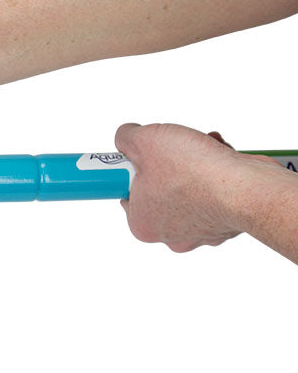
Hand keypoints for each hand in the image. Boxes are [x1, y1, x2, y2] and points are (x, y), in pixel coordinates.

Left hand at [114, 123, 285, 252]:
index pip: (128, 194)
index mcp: (142, 223)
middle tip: (174, 148)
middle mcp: (171, 234)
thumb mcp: (142, 140)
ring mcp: (202, 231)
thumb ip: (125, 137)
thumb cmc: (193, 172)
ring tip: (202, 147)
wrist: (247, 188)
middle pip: (160, 187)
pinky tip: (220, 155)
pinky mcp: (227, 221)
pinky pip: (215, 190)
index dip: (134, 168)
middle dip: (169, 161)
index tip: (143, 155)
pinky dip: (217, 170)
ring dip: (194, 160)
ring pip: (189, 186)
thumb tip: (126, 138)